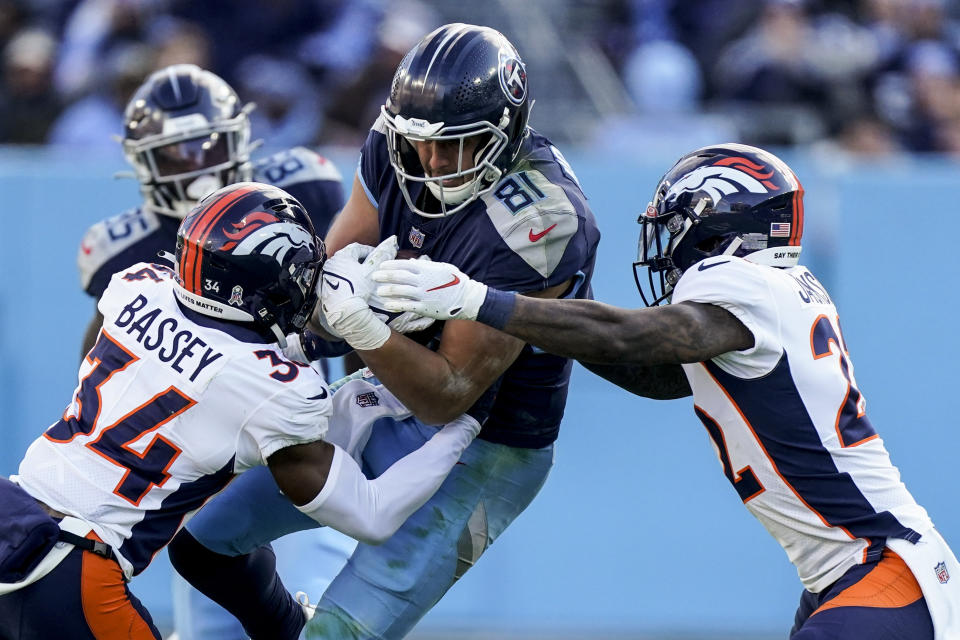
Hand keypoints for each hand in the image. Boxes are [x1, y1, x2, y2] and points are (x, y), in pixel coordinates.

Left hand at [319, 236, 397, 349]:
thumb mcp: (371, 272)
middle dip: (361, 262)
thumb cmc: (356, 289)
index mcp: (342, 255)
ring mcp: (326, 275)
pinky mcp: (324, 287)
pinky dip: (347, 282)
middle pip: (350, 258)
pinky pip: (338, 281)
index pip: (357, 247)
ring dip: (354, 273)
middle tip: (372, 269)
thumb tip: (391, 243)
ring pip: (344, 270)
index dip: (369, 251)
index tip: (377, 256)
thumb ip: (381, 256)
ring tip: (364, 281)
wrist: (341, 311)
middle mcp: (332, 263)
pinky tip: (354, 290)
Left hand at [370, 258, 486, 320]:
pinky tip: (387, 305)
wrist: (467, 298)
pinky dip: (396, 304)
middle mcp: (423, 281)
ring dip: (388, 290)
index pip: (404, 265)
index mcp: (427, 270)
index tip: (381, 266)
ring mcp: (424, 294)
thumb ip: (426, 265)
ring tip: (378, 291)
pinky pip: (407, 306)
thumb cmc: (455, 281)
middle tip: (373, 276)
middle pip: (399, 277)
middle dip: (385, 276)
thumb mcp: (442, 268)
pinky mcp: (426, 307)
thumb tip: (412, 263)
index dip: (391, 265)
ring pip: (401, 291)